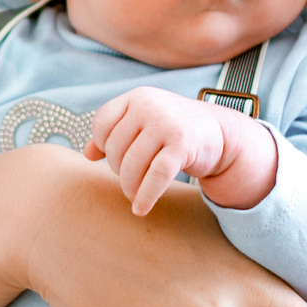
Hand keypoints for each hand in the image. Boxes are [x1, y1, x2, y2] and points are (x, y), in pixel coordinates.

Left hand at [87, 87, 277, 214]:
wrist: (218, 133)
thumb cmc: (173, 130)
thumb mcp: (143, 123)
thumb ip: (114, 133)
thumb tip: (87, 154)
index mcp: (137, 97)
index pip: (102, 124)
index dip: (103, 146)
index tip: (114, 159)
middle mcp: (149, 106)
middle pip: (115, 148)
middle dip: (120, 171)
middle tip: (130, 180)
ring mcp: (166, 124)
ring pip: (132, 165)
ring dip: (130, 187)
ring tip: (135, 195)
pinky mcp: (182, 145)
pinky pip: (155, 176)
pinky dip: (146, 196)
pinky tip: (141, 209)